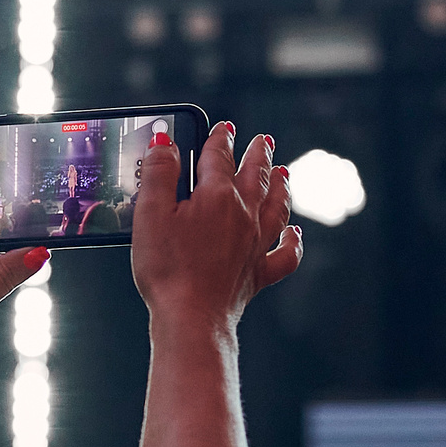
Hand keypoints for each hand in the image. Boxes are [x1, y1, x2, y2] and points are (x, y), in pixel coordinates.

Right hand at [130, 123, 300, 331]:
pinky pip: (285, 254)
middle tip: (263, 140)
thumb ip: (158, 174)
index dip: (220, 138)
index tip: (225, 127)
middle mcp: (244, 216)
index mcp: (217, 197)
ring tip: (283, 173)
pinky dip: (293, 241)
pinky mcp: (258, 275)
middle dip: (259, 154)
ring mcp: (255, 245)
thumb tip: (167, 143)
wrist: (191, 319)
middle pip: (256, 176)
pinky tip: (295, 234)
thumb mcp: (150, 215)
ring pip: (277, 207)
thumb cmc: (167, 269)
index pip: (220, 157)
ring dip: (281, 187)